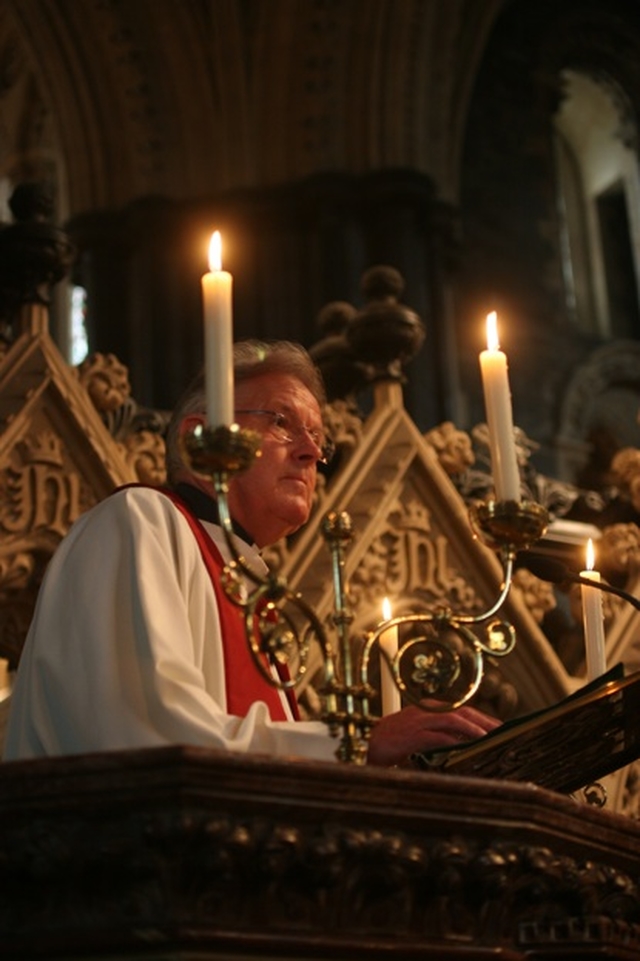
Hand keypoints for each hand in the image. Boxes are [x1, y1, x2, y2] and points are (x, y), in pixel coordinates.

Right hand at [367, 700, 501, 766]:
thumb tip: (463, 744)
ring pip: (455, 720)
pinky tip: (468, 746)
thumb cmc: (393, 742)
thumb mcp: (420, 736)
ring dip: (476, 728)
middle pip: (463, 711)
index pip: (462, 710)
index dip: (482, 717)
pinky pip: (440, 735)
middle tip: (504, 732)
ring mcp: (420, 721)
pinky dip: (457, 740)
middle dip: (485, 721)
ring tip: (492, 737)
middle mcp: (426, 711)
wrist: (365, 743)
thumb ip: (439, 736)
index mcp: (428, 708)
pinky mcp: (414, 735)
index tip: (498, 727)